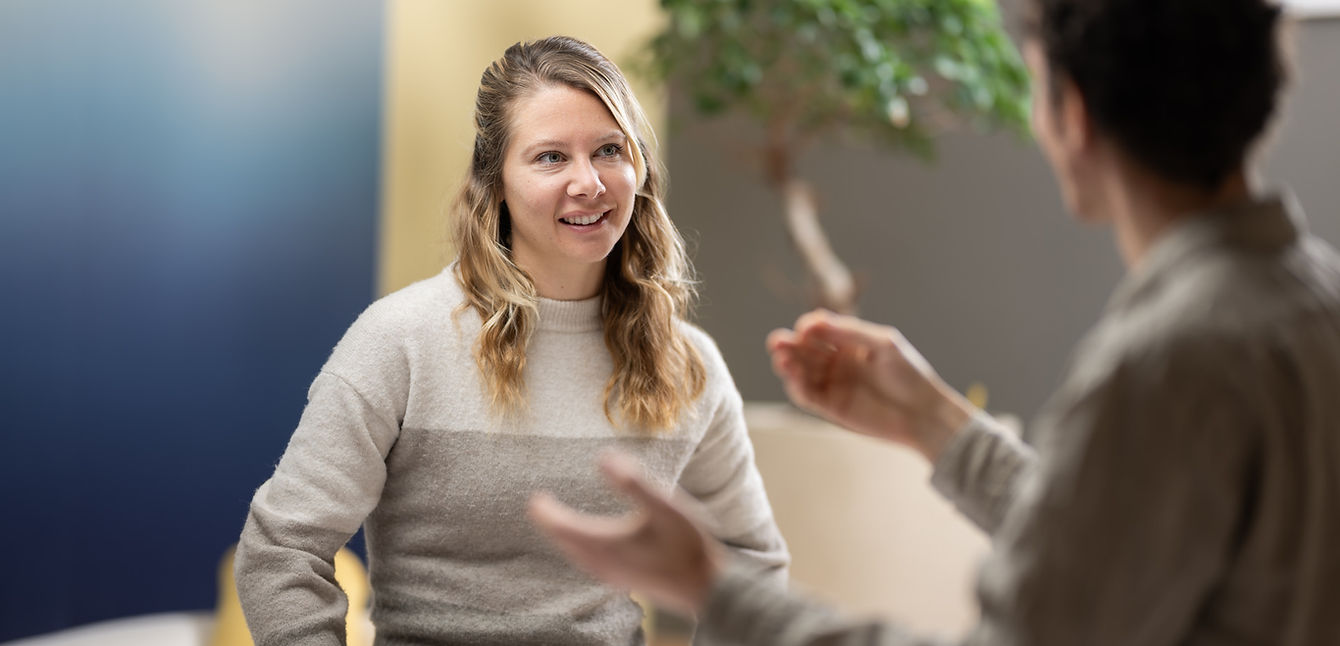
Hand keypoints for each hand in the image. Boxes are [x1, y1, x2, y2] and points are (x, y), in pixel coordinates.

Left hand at [528, 451, 724, 616]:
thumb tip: (602, 457)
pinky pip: (588, 563)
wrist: (707, 587)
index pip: (562, 527)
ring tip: (557, 522)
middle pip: (564, 542)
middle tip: (539, 505)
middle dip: (550, 523)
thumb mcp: (664, 506)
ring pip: (575, 555)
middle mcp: (602, 563)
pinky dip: (578, 549)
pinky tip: (589, 546)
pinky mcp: (623, 581)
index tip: (535, 498)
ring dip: (564, 538)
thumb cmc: (688, 545)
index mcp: (606, 542)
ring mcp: (612, 576)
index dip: (545, 512)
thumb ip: (632, 483)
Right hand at [766, 309, 973, 461]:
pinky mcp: (831, 408)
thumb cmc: (908, 374)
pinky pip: (807, 395)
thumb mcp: (882, 344)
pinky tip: (793, 378)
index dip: (808, 328)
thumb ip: (849, 332)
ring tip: (781, 360)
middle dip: (790, 345)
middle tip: (777, 342)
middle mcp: (838, 362)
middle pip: (805, 351)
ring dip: (789, 365)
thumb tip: (812, 321)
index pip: (820, 331)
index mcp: (850, 343)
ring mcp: (833, 384)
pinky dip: (797, 386)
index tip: (805, 328)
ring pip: (802, 372)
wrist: (924, 414)